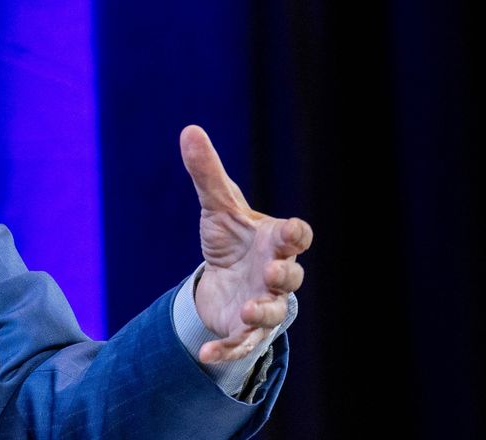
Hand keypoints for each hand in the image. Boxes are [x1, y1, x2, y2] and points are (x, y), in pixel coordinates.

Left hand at [181, 124, 312, 363]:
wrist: (224, 278)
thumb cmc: (232, 238)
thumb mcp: (218, 205)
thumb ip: (207, 173)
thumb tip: (189, 129)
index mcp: (275, 240)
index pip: (296, 236)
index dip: (296, 235)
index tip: (291, 231)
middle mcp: (276, 273)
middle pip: (291, 277)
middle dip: (283, 275)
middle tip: (272, 272)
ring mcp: (265, 303)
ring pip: (274, 312)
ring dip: (264, 313)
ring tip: (250, 311)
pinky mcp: (245, 329)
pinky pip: (242, 343)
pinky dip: (227, 350)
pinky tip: (207, 355)